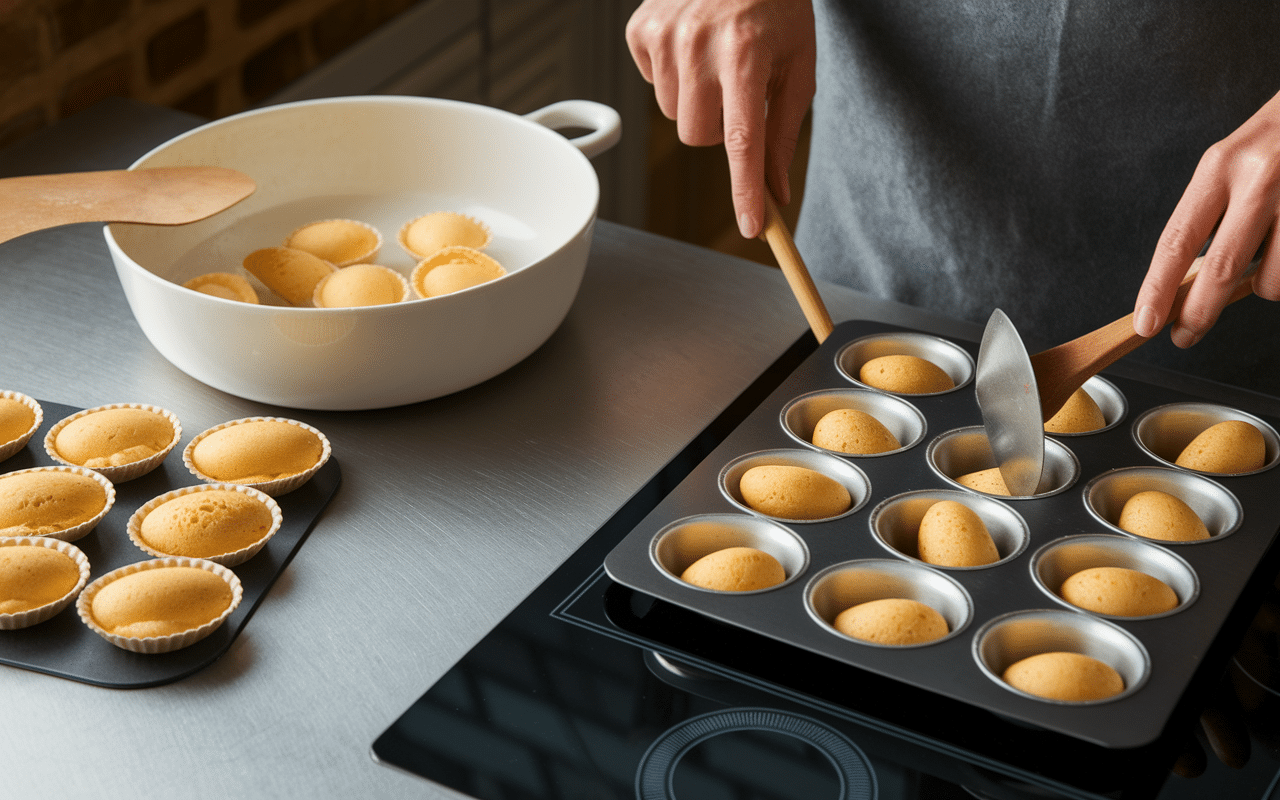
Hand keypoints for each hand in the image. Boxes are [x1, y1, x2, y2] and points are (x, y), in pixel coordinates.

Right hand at [625, 0, 815, 237]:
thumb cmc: (776, 5)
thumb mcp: (796, 63)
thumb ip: (784, 132)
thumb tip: (777, 192)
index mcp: (748, 52)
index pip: (743, 140)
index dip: (746, 189)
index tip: (752, 226)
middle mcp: (701, 43)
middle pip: (697, 136)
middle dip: (718, 129)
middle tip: (737, 94)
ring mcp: (665, 34)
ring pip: (673, 115)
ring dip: (696, 102)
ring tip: (716, 62)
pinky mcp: (641, 28)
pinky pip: (653, 84)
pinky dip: (673, 75)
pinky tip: (692, 45)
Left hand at [1134, 90, 1279, 345]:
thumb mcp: (1234, 162)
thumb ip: (1213, 214)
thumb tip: (1187, 279)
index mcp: (1221, 167)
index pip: (1177, 239)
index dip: (1157, 288)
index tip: (1145, 322)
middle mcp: (1259, 178)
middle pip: (1219, 270)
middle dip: (1198, 313)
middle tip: (1184, 334)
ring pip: (1270, 280)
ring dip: (1264, 286)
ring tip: (1269, 257)